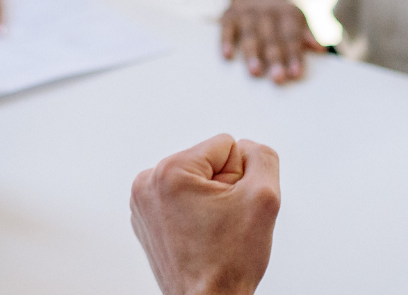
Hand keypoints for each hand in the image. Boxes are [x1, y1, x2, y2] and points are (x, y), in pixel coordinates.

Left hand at [131, 134, 280, 294]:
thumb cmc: (228, 263)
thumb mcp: (264, 197)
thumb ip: (262, 157)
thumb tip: (246, 148)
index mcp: (168, 171)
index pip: (226, 146)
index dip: (241, 177)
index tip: (232, 209)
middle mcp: (147, 183)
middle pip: (209, 163)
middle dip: (225, 189)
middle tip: (223, 224)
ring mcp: (143, 203)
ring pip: (197, 182)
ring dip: (212, 202)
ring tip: (212, 232)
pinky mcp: (146, 220)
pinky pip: (183, 200)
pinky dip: (197, 215)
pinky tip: (200, 238)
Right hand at [221, 0, 323, 82]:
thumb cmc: (280, 13)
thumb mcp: (297, 18)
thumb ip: (307, 34)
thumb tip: (321, 50)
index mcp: (287, 13)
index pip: (291, 36)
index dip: (294, 55)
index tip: (295, 73)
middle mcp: (267, 12)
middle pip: (272, 38)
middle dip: (275, 59)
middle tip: (278, 78)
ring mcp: (247, 13)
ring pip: (250, 35)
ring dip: (252, 54)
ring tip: (255, 72)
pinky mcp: (229, 15)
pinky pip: (226, 29)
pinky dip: (226, 41)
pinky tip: (227, 56)